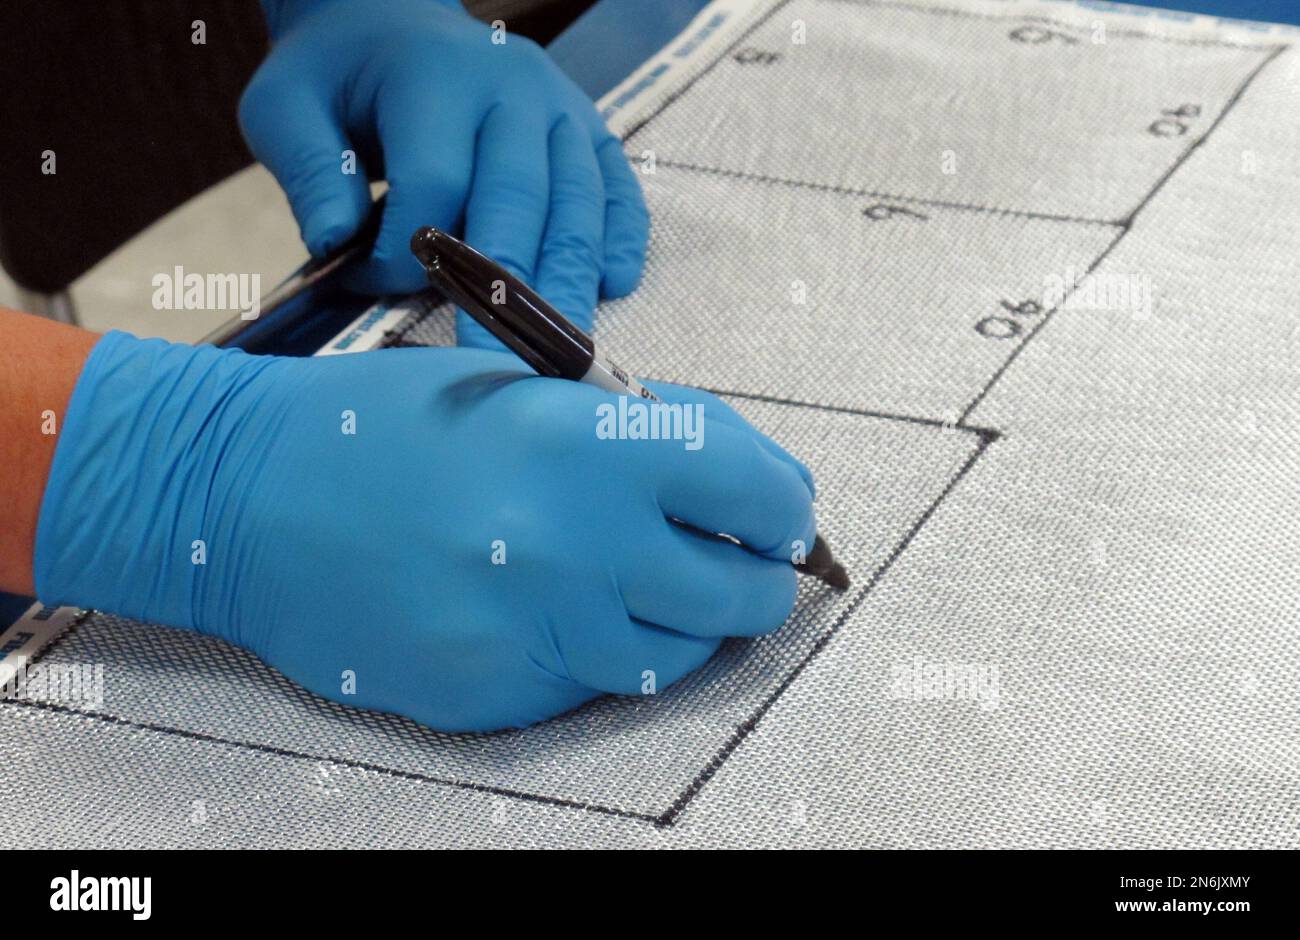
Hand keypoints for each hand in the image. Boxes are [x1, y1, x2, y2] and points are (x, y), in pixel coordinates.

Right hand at [35, 334, 816, 730]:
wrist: (244, 496)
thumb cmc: (381, 426)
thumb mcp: (522, 389)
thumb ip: (637, 432)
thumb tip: (736, 472)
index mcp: (585, 446)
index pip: (756, 491)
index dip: (785, 504)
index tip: (784, 512)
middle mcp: (571, 547)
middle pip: (738, 595)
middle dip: (757, 580)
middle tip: (748, 565)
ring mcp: (530, 633)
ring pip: (673, 657)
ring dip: (683, 622)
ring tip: (650, 586)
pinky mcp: (491, 694)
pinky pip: (588, 685)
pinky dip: (598, 652)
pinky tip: (559, 611)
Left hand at [239, 0, 649, 344]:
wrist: (390, 25)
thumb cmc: (340, 81)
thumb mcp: (288, 107)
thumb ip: (308, 171)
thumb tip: (335, 244)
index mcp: (435, 75)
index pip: (434, 183)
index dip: (404, 251)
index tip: (367, 285)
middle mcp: (512, 87)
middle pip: (518, 201)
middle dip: (506, 292)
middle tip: (497, 366)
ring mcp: (560, 108)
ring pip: (575, 205)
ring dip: (567, 283)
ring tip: (559, 353)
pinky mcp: (590, 129)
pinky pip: (617, 189)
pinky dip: (621, 239)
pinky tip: (611, 286)